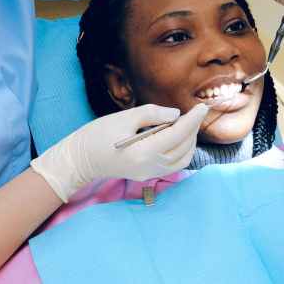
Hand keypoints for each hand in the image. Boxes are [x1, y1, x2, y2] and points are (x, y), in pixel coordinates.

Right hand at [31, 104, 208, 201]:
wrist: (81, 159)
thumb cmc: (98, 135)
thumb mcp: (124, 117)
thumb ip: (152, 114)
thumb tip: (176, 114)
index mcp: (144, 152)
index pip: (178, 134)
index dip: (193, 119)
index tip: (203, 107)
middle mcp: (150, 166)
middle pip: (184, 147)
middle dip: (192, 128)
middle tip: (193, 112)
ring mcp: (149, 174)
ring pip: (183, 159)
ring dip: (189, 141)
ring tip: (186, 124)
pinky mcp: (147, 175)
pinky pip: (174, 165)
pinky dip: (182, 151)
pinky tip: (178, 138)